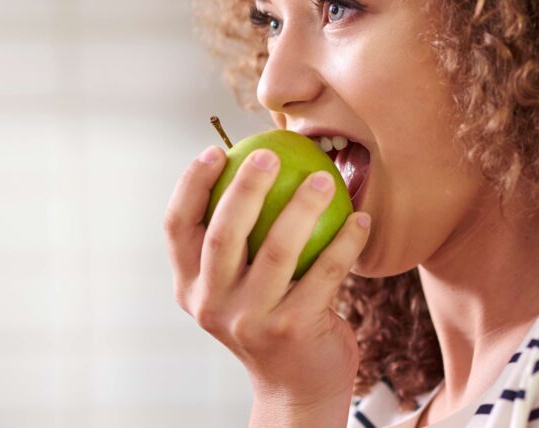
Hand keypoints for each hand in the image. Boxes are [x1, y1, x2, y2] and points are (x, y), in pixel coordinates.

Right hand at [164, 145, 371, 407]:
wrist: (297, 387)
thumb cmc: (271, 317)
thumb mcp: (238, 286)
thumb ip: (237, 241)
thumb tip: (253, 162)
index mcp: (191, 287)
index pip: (177, 228)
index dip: (191, 185)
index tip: (215, 151)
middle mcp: (212, 305)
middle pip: (222, 234)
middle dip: (244, 188)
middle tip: (271, 155)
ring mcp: (250, 320)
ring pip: (277, 251)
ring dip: (303, 207)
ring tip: (325, 179)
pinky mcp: (292, 330)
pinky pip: (325, 273)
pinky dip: (345, 242)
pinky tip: (361, 219)